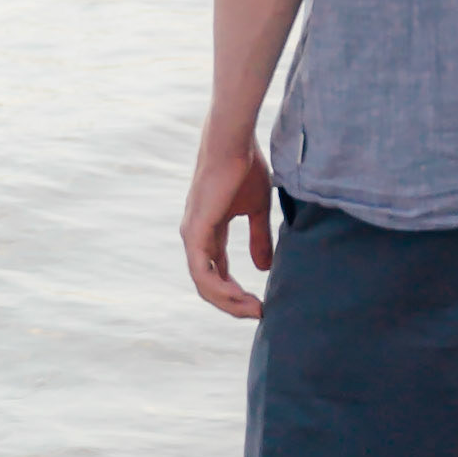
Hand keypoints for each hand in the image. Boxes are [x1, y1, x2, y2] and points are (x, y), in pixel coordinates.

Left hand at [180, 137, 273, 318]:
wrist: (233, 143)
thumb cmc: (245, 168)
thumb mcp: (256, 209)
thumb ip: (258, 238)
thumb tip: (265, 268)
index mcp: (209, 233)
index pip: (217, 273)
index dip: (237, 292)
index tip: (261, 304)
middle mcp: (196, 239)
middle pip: (209, 285)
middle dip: (234, 304)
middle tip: (259, 313)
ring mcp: (192, 236)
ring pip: (204, 285)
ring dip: (228, 302)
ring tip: (254, 309)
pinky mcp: (194, 232)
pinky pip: (202, 272)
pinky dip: (220, 289)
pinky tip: (238, 296)